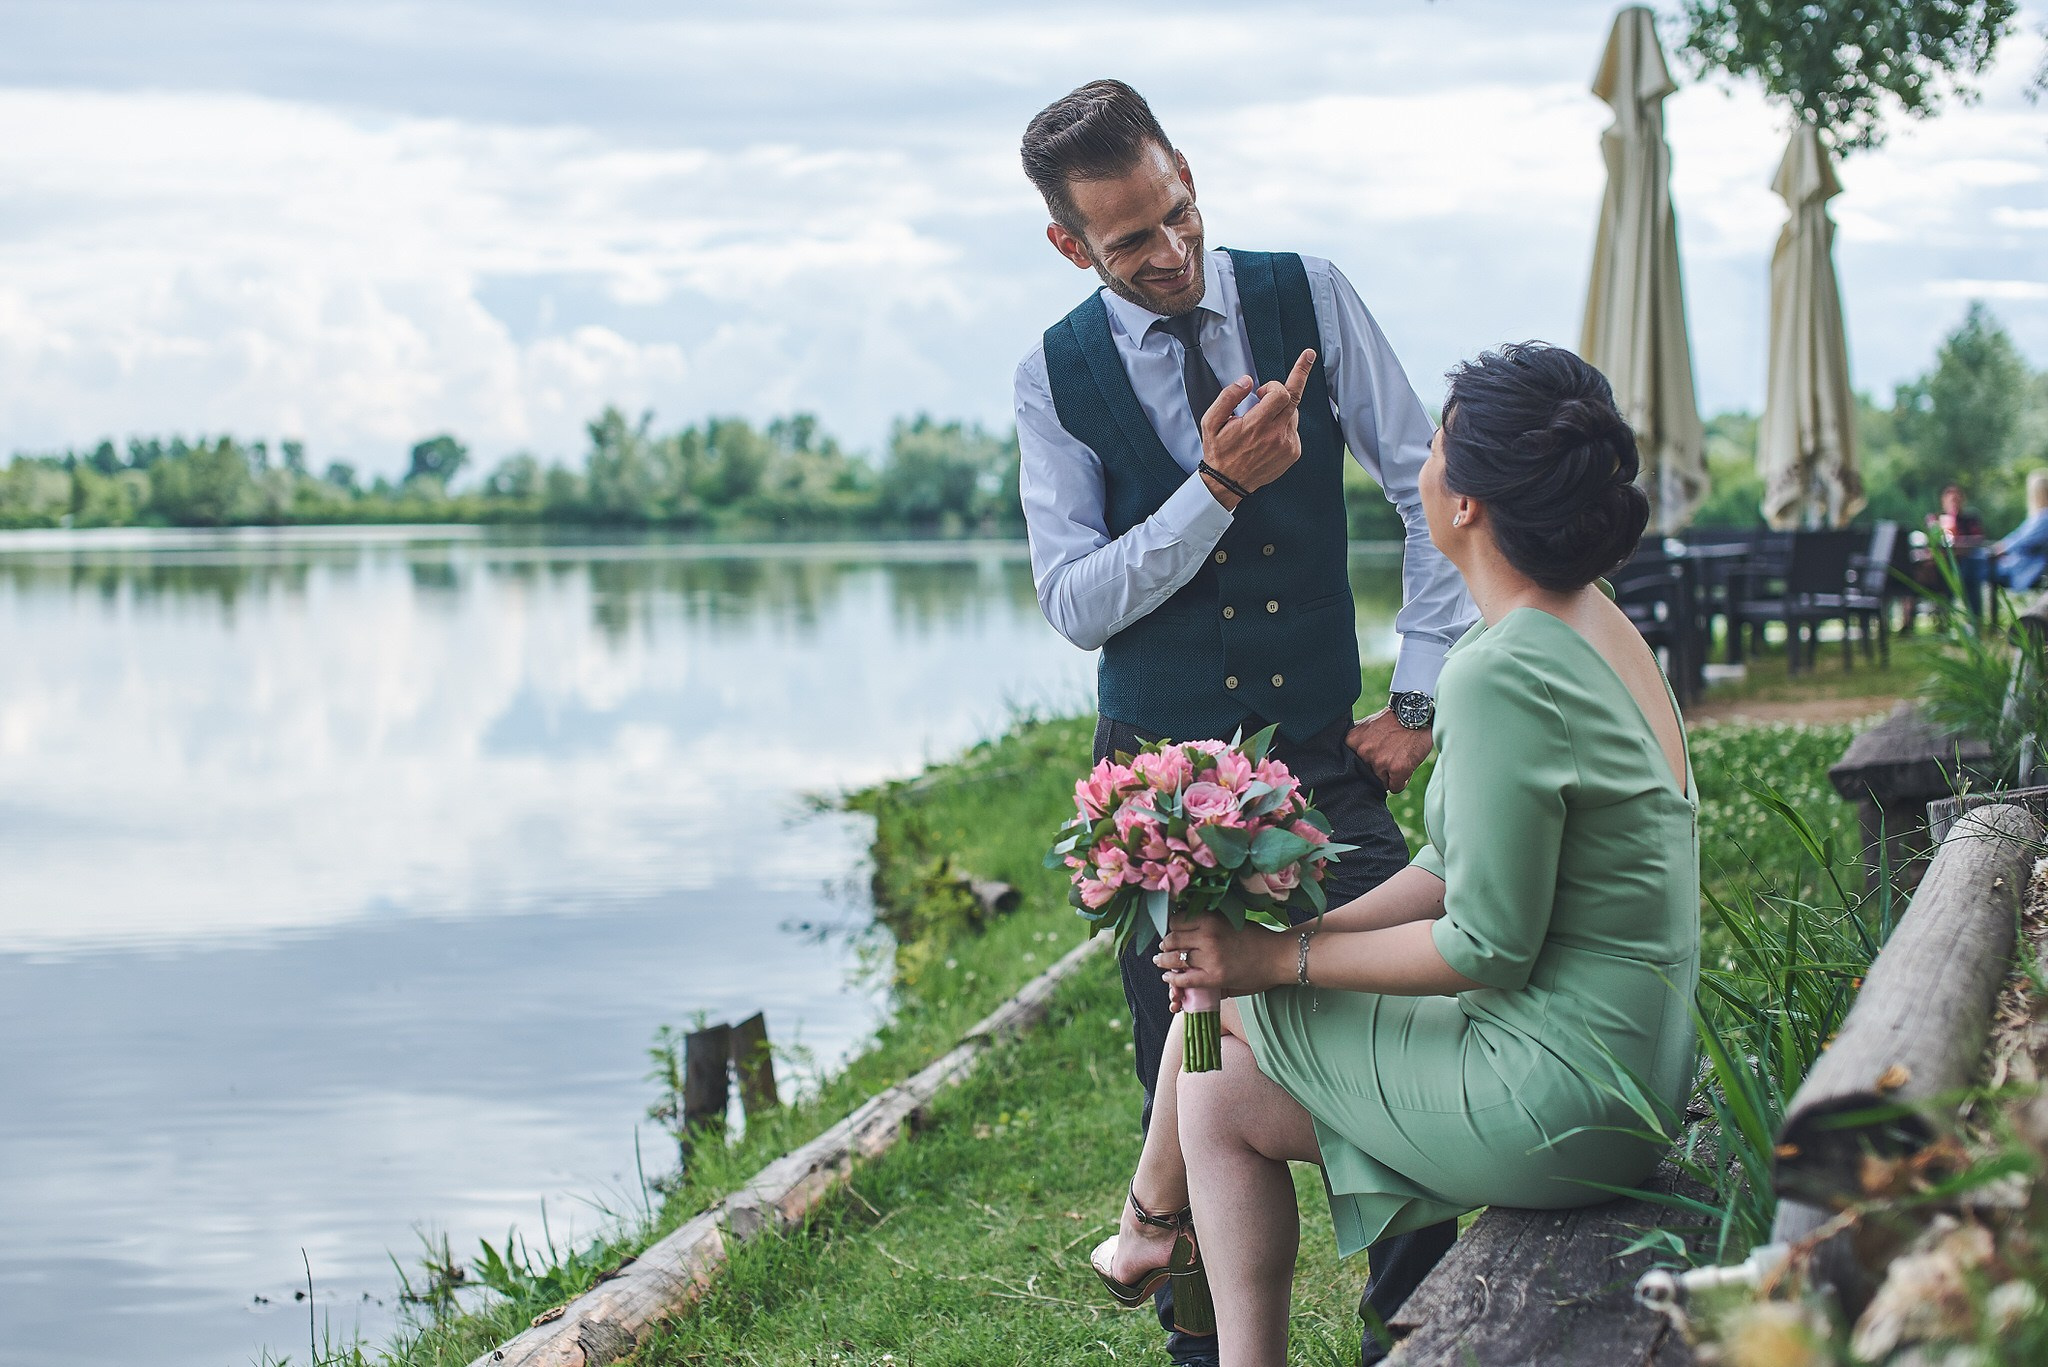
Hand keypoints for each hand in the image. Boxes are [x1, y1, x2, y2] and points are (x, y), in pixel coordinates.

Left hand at [1155, 912, 1288, 999]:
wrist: (1279, 956)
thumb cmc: (1257, 938)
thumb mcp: (1230, 920)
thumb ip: (1208, 923)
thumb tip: (1182, 926)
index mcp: (1211, 918)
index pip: (1177, 920)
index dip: (1171, 927)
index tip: (1170, 931)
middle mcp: (1207, 935)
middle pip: (1172, 939)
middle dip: (1165, 945)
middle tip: (1163, 948)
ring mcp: (1210, 957)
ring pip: (1174, 958)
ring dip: (1164, 961)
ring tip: (1161, 962)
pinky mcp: (1214, 977)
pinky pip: (1184, 978)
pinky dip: (1173, 979)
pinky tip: (1169, 978)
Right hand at [1197, 348, 1315, 509]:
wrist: (1228, 483)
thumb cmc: (1219, 451)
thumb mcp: (1211, 422)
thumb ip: (1228, 397)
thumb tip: (1247, 381)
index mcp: (1256, 425)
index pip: (1282, 393)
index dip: (1274, 384)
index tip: (1264, 387)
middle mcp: (1276, 434)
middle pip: (1296, 397)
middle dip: (1299, 376)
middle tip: (1308, 356)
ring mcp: (1287, 445)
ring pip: (1294, 413)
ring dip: (1282, 408)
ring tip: (1263, 418)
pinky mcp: (1293, 452)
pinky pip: (1294, 429)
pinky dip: (1284, 424)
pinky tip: (1268, 434)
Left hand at [1347, 708, 1431, 792]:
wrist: (1415, 713)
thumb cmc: (1392, 721)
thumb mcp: (1366, 726)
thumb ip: (1357, 744)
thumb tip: (1352, 765)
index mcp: (1351, 742)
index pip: (1355, 767)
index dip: (1368, 763)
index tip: (1377, 753)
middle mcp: (1362, 752)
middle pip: (1369, 776)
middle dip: (1379, 770)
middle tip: (1391, 753)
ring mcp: (1379, 761)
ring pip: (1382, 783)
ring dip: (1391, 775)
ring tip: (1400, 756)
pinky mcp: (1397, 768)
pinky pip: (1395, 787)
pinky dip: (1402, 780)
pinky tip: (1406, 764)